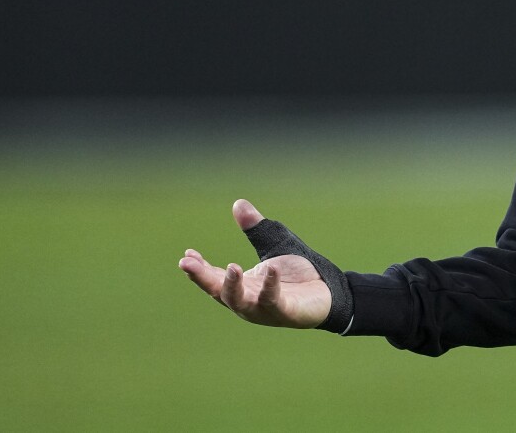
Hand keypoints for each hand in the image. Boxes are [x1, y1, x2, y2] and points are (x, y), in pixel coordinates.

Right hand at [179, 199, 332, 328]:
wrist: (330, 292)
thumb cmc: (298, 273)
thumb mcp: (274, 245)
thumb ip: (256, 229)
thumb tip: (238, 203)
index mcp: (242, 286)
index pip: (213, 279)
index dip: (198, 269)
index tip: (186, 256)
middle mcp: (247, 301)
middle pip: (219, 292)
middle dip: (203, 278)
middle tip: (187, 263)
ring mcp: (264, 310)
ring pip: (240, 302)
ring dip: (233, 286)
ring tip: (231, 267)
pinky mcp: (285, 312)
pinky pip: (273, 300)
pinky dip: (270, 286)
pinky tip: (271, 269)